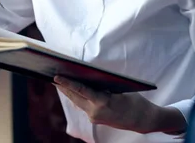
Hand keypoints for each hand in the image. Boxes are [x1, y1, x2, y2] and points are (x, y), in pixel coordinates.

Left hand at [53, 76, 185, 134]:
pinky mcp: (95, 119)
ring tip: (58, 82)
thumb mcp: (120, 89)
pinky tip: (72, 91)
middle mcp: (95, 111)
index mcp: (102, 101)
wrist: (142, 120)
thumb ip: (103, 85)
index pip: (81, 90)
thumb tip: (88, 77)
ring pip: (77, 102)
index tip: (56, 77)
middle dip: (63, 87)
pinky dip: (77, 97)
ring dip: (68, 92)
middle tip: (52, 76)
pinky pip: (83, 106)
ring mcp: (94, 117)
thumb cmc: (134, 101)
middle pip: (75, 97)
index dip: (67, 83)